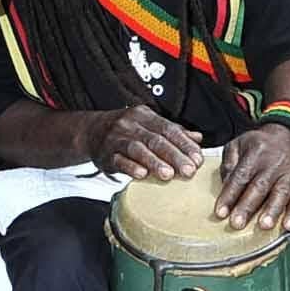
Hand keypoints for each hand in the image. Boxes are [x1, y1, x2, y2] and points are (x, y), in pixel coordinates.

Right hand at [88, 106, 204, 180]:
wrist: (91, 132)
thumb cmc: (127, 131)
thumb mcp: (149, 126)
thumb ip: (173, 132)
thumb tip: (198, 138)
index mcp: (145, 116)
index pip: (169, 129)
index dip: (184, 144)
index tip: (198, 159)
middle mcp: (130, 124)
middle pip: (156, 140)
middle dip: (174, 156)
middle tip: (189, 171)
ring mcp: (116, 138)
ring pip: (137, 149)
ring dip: (154, 162)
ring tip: (169, 175)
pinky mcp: (105, 154)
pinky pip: (118, 160)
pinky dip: (130, 167)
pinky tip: (142, 175)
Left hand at [216, 126, 289, 231]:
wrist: (286, 136)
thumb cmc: (259, 145)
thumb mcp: (237, 145)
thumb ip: (228, 164)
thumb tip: (224, 187)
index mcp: (256, 153)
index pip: (241, 176)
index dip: (230, 195)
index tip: (221, 212)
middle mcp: (274, 163)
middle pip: (259, 187)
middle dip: (248, 206)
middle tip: (237, 223)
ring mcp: (289, 173)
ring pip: (281, 193)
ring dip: (272, 211)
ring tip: (264, 225)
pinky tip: (289, 226)